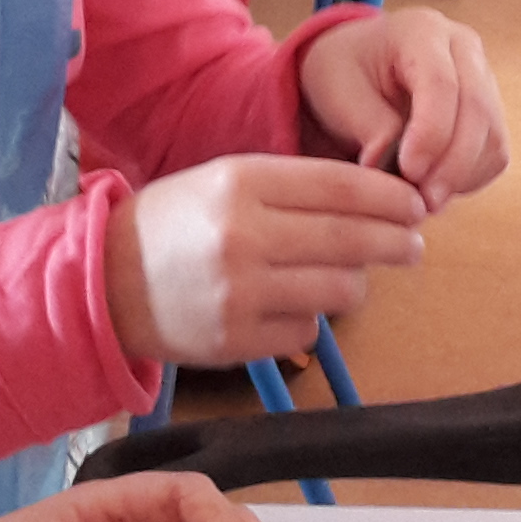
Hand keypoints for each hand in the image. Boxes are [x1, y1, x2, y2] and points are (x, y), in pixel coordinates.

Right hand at [107, 155, 425, 363]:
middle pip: (352, 240)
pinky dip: (308, 322)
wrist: (104, 281)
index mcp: (242, 182)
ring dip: (351, 284)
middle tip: (413, 245)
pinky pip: (307, 333)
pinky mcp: (237, 342)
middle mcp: (243, 235)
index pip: (342, 186)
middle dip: (396, 242)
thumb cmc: (176, 224)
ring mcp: (241, 293)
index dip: (390, 197)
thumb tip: (379, 203)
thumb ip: (295, 188)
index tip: (415, 205)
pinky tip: (287, 307)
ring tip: (342, 277)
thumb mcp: (225, 180)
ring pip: (339, 291)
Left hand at [298, 12, 508, 210]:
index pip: (441, 84)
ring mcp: (483, 79)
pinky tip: (435, 188)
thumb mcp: (339, 91)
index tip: (408, 172)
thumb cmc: (345, 72)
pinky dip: (469, 179)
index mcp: (422, 31)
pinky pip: (494, 154)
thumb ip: (370, 127)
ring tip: (421, 199)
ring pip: (492, 136)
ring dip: (461, 176)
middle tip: (422, 202)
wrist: (357, 67)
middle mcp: (463, 48)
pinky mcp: (489, 112)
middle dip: (452, 164)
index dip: (431, 133)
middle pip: (477, 110)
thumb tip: (394, 170)